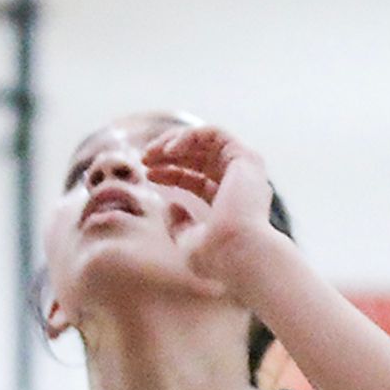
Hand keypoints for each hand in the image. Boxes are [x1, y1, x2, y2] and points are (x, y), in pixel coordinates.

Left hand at [142, 122, 281, 302]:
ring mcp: (245, 170)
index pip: (197, 178)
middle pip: (200, 157)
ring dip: (174, 141)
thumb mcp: (189, 242)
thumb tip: (171, 204)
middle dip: (169, 154)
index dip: (170, 172)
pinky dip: (188, 136)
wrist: (240, 254)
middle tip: (144, 157)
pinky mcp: (246, 158)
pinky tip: (168, 151)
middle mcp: (240, 184)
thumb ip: (180, 224)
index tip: (147, 173)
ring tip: (151, 152)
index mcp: (230, 202)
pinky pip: (214, 133)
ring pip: (206, 140)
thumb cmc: (217, 257)